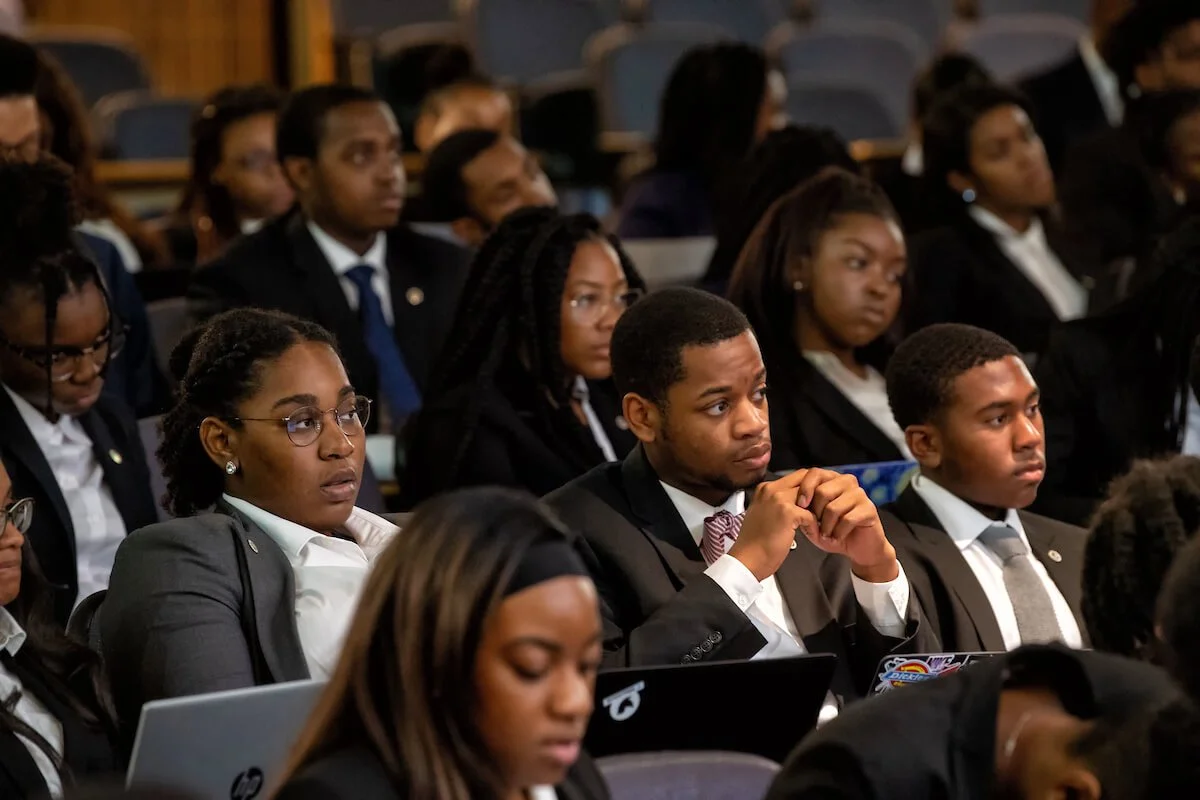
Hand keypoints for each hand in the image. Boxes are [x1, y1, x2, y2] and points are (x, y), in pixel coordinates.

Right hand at [728, 471, 815, 581]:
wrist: (748, 560)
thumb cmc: (756, 543)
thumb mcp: (764, 514)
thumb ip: (780, 503)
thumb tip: (802, 501)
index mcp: (764, 488)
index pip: (796, 476)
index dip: (810, 488)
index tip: (816, 502)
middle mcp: (770, 490)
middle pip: (806, 479)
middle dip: (818, 495)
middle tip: (823, 511)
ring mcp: (778, 499)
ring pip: (811, 496)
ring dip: (818, 510)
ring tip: (817, 524)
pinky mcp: (787, 513)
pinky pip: (812, 515)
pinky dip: (814, 527)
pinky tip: (812, 535)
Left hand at [793, 468, 898, 583]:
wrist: (858, 549)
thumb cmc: (832, 532)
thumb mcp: (811, 521)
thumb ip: (801, 510)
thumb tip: (790, 502)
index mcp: (831, 480)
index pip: (814, 473)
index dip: (805, 489)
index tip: (800, 506)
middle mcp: (846, 482)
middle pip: (822, 490)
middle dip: (815, 513)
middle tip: (817, 526)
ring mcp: (859, 494)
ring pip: (833, 508)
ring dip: (826, 527)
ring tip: (827, 534)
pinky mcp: (869, 509)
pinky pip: (847, 519)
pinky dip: (838, 533)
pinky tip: (837, 538)